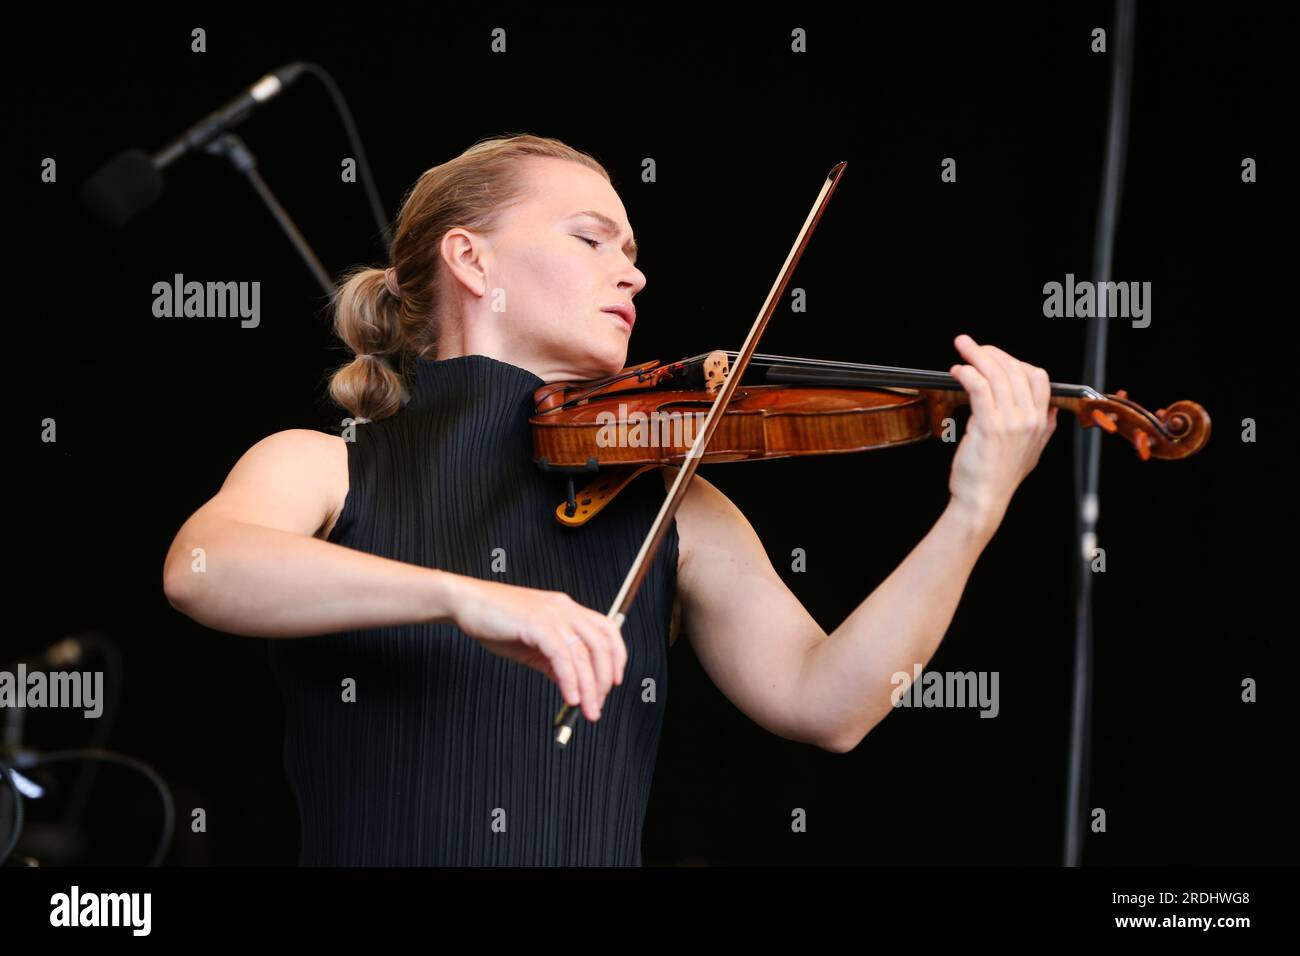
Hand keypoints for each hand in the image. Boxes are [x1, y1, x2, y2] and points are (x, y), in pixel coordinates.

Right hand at [447, 576, 625, 721]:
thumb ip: (553, 661)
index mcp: (568, 609)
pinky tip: (570, 697)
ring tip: (587, 710)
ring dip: (589, 687)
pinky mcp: (537, 624)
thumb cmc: (496, 620)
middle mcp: (565, 609)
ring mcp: (553, 614)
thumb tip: (572, 685)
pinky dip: (570, 679)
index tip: (613, 683)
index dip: (617, 657)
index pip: (607, 631)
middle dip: (603, 680)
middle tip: (597, 706)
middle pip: (601, 646)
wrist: (467, 602)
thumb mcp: (532, 644)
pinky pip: (561, 656)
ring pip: (583, 654)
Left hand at [946, 334, 1057, 534]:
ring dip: (976, 355)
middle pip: (1015, 370)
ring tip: (962, 346)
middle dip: (992, 352)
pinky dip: (968, 373)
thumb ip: (1043, 428)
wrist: (984, 500)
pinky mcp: (989, 426)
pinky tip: (958, 370)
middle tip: (972, 346)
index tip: (995, 358)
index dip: (1016, 361)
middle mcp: (1029, 419)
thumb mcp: (1032, 452)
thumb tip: (1050, 409)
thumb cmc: (998, 477)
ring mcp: (1011, 422)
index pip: (1038, 377)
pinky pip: (980, 387)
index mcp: (1041, 422)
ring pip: (997, 375)